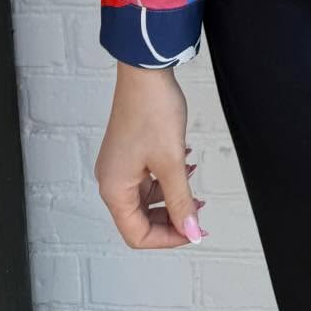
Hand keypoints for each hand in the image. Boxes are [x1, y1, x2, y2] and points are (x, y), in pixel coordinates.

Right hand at [95, 62, 206, 248]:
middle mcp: (111, 181)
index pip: (137, 234)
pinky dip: (167, 180)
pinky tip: (185, 166)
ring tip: (194, 185)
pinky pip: (147, 179)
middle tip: (198, 213)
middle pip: (140, 219)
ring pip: (146, 199)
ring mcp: (119, 166)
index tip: (194, 231)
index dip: (168, 238)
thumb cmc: (152, 110)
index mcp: (114, 189)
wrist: (145, 71)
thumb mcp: (172, 161)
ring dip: (172, 197)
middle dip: (171, 218)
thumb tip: (191, 231)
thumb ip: (182, 201)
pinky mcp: (128, 153)